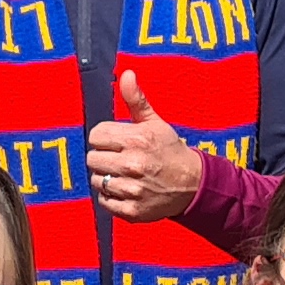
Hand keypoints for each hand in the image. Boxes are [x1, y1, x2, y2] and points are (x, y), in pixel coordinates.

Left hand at [86, 73, 205, 222]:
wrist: (193, 184)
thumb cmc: (169, 150)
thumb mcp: (155, 123)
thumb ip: (136, 100)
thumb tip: (126, 74)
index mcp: (137, 140)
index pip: (96, 136)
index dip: (104, 138)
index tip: (116, 142)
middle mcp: (133, 165)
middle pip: (92, 158)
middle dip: (103, 157)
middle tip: (119, 159)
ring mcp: (132, 189)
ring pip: (97, 180)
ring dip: (107, 178)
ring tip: (124, 175)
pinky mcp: (132, 210)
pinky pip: (104, 201)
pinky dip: (112, 197)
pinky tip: (127, 189)